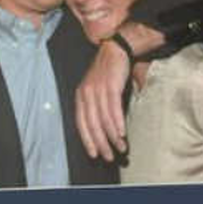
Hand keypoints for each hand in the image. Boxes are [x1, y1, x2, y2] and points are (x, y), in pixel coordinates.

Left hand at [75, 38, 129, 161]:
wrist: (116, 47)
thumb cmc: (109, 70)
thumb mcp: (97, 87)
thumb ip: (98, 105)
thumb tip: (105, 125)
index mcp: (80, 96)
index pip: (81, 123)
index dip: (87, 140)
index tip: (95, 153)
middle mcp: (86, 94)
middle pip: (92, 124)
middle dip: (101, 143)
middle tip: (109, 156)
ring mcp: (97, 90)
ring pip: (103, 119)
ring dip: (112, 136)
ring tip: (120, 147)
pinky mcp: (110, 85)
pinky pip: (113, 108)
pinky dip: (117, 122)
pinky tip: (121, 133)